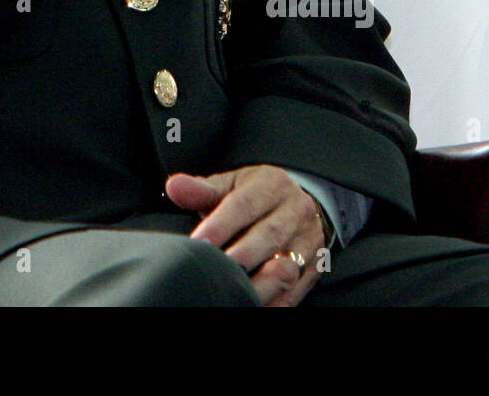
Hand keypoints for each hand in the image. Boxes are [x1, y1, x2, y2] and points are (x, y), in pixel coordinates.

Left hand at [165, 165, 326, 306]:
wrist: (299, 205)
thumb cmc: (257, 196)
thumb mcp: (232, 185)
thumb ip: (202, 189)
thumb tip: (175, 187)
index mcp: (272, 184)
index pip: (245, 204)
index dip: (221, 225)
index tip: (199, 242)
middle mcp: (295, 211)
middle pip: (269, 236)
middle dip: (240, 256)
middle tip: (215, 269)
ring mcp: (308, 241)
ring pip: (286, 266)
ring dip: (259, 283)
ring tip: (234, 291)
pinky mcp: (314, 268)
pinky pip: (295, 291)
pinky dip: (274, 302)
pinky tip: (252, 304)